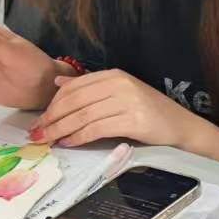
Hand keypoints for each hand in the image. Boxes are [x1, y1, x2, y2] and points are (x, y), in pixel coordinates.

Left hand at [31, 68, 213, 150]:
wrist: (182, 127)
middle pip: (75, 101)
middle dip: (52, 118)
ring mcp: (127, 101)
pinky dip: (79, 137)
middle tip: (37, 133)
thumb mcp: (120, 93)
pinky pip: (97, 128)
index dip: (53, 103)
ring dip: (60, 129)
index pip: (74, 87)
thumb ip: (91, 88)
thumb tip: (59, 84)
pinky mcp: (133, 120)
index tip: (40, 119)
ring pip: (82, 115)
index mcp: (114, 75)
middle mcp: (119, 84)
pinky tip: (69, 143)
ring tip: (47, 140)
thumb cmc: (150, 113)